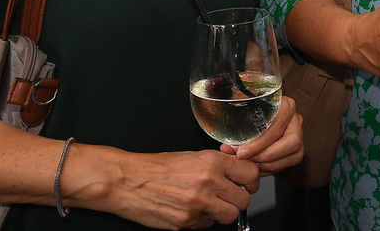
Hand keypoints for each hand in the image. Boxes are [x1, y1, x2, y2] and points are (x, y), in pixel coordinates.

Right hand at [81, 147, 260, 228]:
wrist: (128, 181)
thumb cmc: (157, 167)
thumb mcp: (192, 156)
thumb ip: (218, 164)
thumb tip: (239, 171)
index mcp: (212, 162)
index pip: (251, 173)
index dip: (250, 179)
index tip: (245, 182)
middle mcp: (208, 182)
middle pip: (244, 199)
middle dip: (237, 199)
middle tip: (227, 195)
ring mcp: (198, 205)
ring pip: (230, 216)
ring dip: (223, 212)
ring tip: (209, 204)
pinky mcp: (187, 222)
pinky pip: (208, 226)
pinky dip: (203, 220)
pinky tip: (190, 210)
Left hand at [221, 95, 303, 172]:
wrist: (258, 115)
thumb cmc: (249, 112)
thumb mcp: (244, 110)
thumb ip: (236, 122)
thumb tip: (225, 147)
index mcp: (286, 105)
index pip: (278, 125)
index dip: (260, 143)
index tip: (242, 152)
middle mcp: (295, 119)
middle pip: (291, 142)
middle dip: (266, 155)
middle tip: (246, 160)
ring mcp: (299, 135)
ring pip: (291, 156)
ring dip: (267, 165)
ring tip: (248, 164)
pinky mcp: (297, 150)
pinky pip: (287, 164)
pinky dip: (269, 169)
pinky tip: (256, 167)